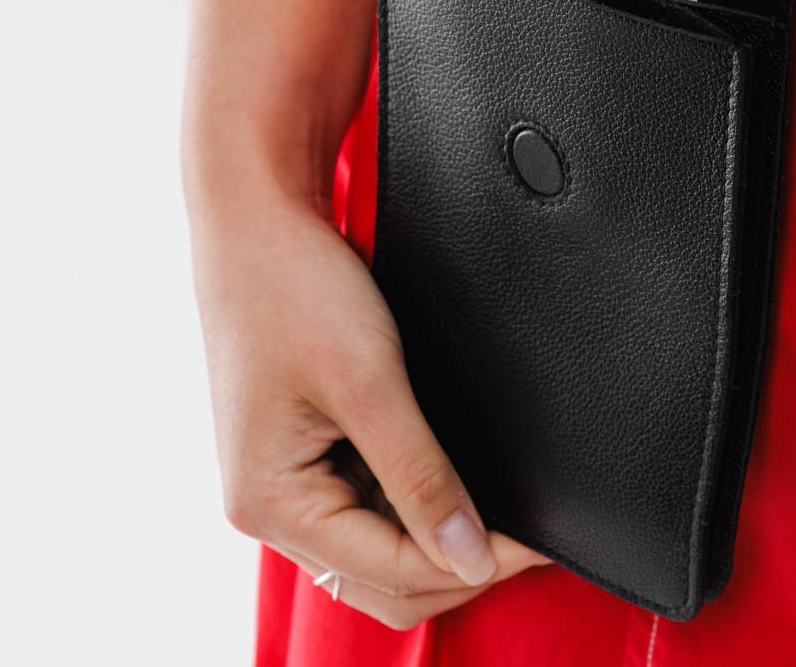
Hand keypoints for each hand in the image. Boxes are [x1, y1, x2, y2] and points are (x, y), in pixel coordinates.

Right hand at [188, 189, 550, 630]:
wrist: (257, 216)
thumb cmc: (295, 286)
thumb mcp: (369, 382)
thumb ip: (420, 475)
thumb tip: (472, 558)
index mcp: (270, 504)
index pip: (390, 573)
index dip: (471, 562)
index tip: (537, 541)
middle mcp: (270, 506)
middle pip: (382, 579)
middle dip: (458, 564)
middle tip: (532, 534)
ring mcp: (286, 479)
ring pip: (378, 547)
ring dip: (439, 535)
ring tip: (507, 509)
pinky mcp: (306, 448)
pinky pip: (369, 501)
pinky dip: (416, 499)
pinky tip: (461, 476)